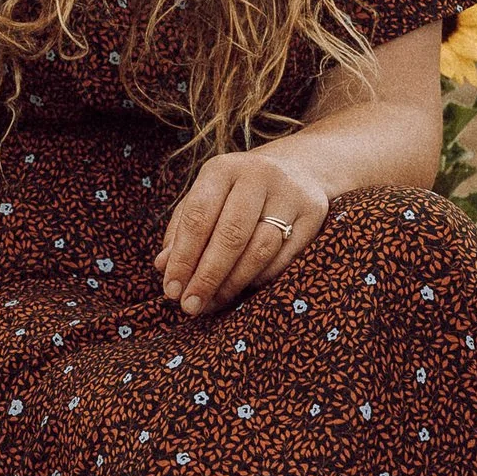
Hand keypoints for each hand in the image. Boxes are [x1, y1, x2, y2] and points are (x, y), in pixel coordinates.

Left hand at [157, 146, 329, 317]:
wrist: (297, 170)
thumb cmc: (236, 193)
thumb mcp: (205, 200)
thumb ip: (181, 231)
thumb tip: (162, 267)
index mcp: (223, 169)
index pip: (198, 216)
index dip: (183, 258)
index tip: (171, 291)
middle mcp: (258, 175)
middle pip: (231, 235)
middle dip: (207, 276)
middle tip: (191, 306)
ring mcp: (290, 194)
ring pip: (260, 249)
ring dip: (233, 283)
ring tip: (213, 303)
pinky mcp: (314, 214)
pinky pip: (284, 258)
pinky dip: (259, 280)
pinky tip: (242, 291)